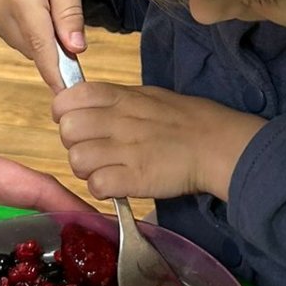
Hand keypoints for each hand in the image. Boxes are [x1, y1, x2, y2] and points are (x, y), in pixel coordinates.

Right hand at [0, 0, 86, 89]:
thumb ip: (70, 12)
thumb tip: (75, 49)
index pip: (41, 45)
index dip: (56, 73)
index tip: (68, 95)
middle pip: (35, 48)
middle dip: (56, 48)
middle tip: (72, 28)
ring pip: (26, 46)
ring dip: (43, 39)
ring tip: (50, 7)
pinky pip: (15, 38)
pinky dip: (30, 33)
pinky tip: (35, 9)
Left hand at [50, 83, 262, 202]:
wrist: (220, 145)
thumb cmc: (187, 120)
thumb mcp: (148, 96)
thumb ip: (114, 100)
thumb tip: (82, 104)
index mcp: (121, 97)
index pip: (68, 98)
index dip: (65, 114)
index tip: (78, 123)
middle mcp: (119, 120)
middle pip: (67, 131)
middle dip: (74, 144)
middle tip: (94, 151)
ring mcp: (127, 149)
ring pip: (77, 160)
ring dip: (88, 170)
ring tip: (108, 170)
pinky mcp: (135, 178)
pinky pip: (97, 185)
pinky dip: (103, 189)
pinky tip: (118, 184)